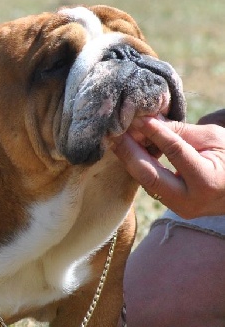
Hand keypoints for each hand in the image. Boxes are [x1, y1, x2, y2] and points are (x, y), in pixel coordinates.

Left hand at [109, 111, 224, 217]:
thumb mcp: (212, 139)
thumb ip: (181, 131)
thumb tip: (149, 119)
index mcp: (206, 181)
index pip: (175, 153)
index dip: (156, 133)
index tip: (139, 118)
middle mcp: (189, 200)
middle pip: (150, 175)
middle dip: (129, 151)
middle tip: (114, 132)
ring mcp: (178, 208)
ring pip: (145, 183)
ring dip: (129, 160)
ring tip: (116, 139)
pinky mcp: (171, 208)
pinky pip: (150, 186)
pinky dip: (138, 167)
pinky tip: (127, 152)